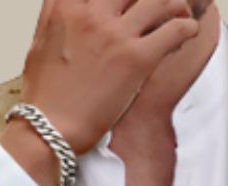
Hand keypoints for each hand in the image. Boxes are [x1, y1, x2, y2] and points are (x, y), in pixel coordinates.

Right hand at [17, 0, 201, 154]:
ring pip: (158, 1)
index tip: (125, 2)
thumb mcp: (39, 43)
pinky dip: (186, 27)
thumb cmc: (44, 96)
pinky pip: (174, 31)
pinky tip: (188, 31)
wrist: (50, 130)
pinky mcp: (136, 60)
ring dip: (174, 4)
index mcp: (66, 6)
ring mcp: (115, 36)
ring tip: (180, 12)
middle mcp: (92, 14)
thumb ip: (54, 16)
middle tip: (159, 5)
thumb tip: (62, 8)